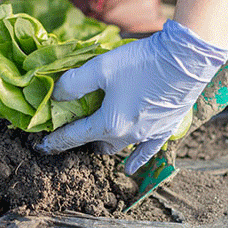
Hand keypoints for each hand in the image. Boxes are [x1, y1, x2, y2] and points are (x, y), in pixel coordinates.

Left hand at [36, 19, 227, 174]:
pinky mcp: (164, 129)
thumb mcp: (100, 67)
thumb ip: (73, 83)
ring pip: (118, 148)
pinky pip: (146, 152)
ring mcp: (147, 136)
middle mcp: (127, 136)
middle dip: (80, 139)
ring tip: (94, 138)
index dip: (54, 141)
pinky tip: (129, 168)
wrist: (187, 59)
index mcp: (108, 124)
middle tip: (70, 128)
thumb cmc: (141, 63)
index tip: (40, 146)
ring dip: (104, 144)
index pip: (73, 137)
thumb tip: (57, 96)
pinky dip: (136, 160)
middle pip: (95, 143)